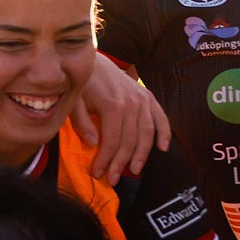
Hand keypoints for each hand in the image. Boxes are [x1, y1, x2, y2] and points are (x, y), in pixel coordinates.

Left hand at [72, 52, 169, 184]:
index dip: (106, 160)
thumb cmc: (82, 83)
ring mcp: (143, 100)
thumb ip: (82, 122)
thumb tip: (93, 143)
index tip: (98, 174)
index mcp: (113, 105)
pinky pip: (160, 117)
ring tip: (134, 170)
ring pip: (147, 133)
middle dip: (121, 162)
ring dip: (142, 154)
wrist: (96, 61)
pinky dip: (164, 133)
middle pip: (130, 140)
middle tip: (112, 179)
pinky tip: (162, 148)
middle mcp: (132, 103)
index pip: (112, 141)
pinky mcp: (148, 96)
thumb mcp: (74, 101)